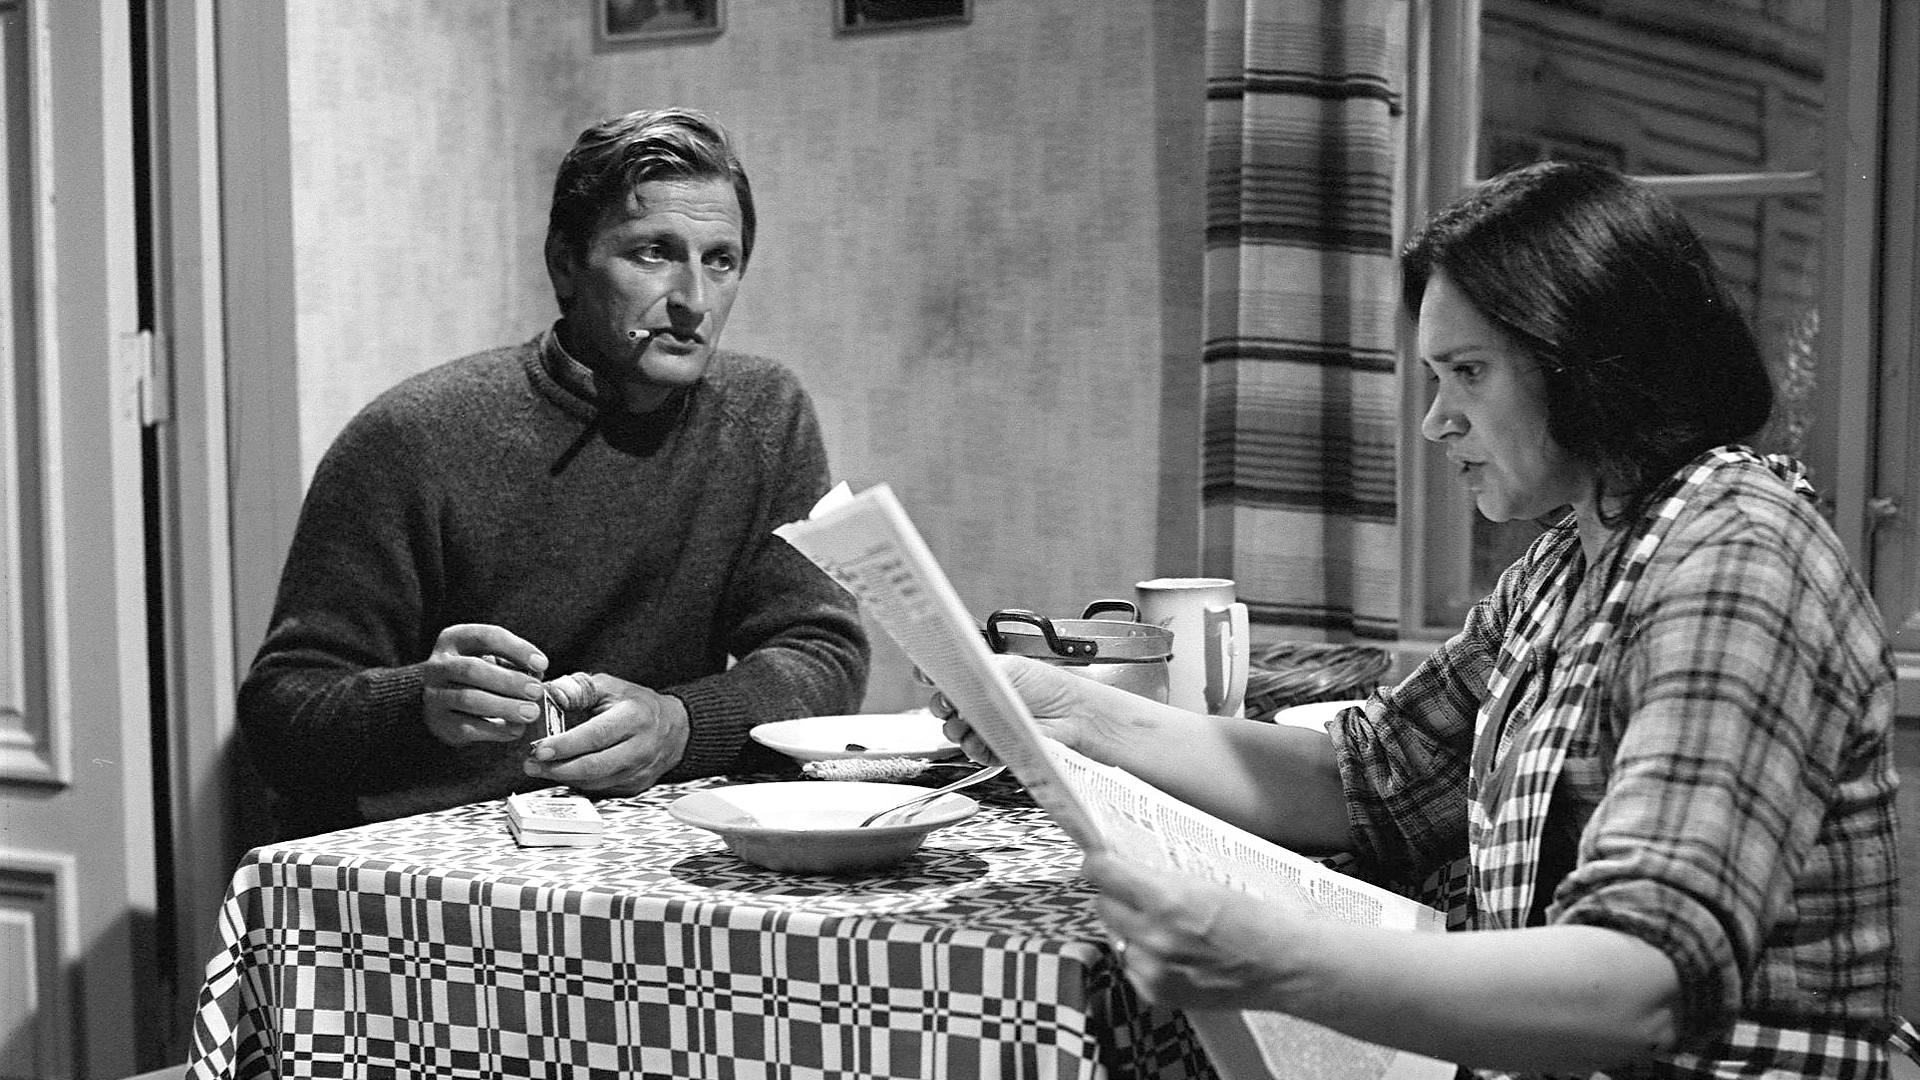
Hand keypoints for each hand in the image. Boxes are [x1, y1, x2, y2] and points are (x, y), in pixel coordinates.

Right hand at [422, 623, 549, 745]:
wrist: (444, 701)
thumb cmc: (479, 674)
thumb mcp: (493, 658)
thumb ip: (514, 663)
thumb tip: (538, 674)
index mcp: (455, 639)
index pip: (486, 637)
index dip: (517, 649)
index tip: (542, 664)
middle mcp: (438, 665)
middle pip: (472, 669)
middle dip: (509, 681)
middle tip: (536, 691)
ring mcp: (434, 694)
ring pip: (468, 699)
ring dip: (504, 706)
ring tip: (531, 712)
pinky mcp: (439, 722)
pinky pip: (467, 727)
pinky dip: (496, 729)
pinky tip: (516, 729)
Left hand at [523, 672, 689, 794]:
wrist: (673, 728)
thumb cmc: (636, 704)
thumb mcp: (610, 686)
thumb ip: (579, 688)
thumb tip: (552, 694)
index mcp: (635, 717)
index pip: (597, 735)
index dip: (566, 744)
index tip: (539, 748)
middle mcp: (641, 747)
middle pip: (595, 766)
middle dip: (558, 768)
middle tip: (531, 763)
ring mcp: (640, 771)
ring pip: (595, 782)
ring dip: (563, 778)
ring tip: (539, 768)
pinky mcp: (635, 786)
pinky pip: (601, 789)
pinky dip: (578, 783)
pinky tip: (563, 772)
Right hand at [929, 654, 1158, 765]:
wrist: (1073, 715)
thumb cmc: (1050, 686)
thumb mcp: (1010, 667)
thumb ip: (977, 669)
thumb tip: (952, 670)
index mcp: (982, 675)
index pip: (947, 674)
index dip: (932, 675)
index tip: (924, 674)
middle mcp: (981, 699)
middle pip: (943, 704)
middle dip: (941, 703)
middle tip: (949, 702)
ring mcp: (987, 725)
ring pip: (953, 730)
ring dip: (957, 727)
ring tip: (971, 721)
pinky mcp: (995, 747)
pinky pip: (973, 751)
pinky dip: (974, 746)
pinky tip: (983, 739)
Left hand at [1085, 851, 1301, 1010]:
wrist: (1290, 966)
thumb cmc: (1264, 917)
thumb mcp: (1212, 877)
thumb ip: (1164, 875)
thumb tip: (1130, 862)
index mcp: (1168, 899)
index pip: (1103, 872)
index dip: (1099, 862)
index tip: (1100, 859)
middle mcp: (1154, 936)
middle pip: (1103, 904)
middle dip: (1116, 894)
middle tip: (1137, 890)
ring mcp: (1154, 969)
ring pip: (1116, 937)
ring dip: (1130, 927)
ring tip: (1162, 923)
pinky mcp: (1158, 993)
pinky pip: (1131, 965)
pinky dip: (1144, 955)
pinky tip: (1172, 950)